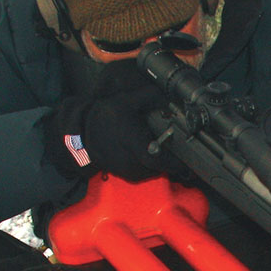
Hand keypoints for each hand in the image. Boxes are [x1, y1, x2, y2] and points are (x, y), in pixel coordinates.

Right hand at [48, 63, 168, 182]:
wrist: (83, 134)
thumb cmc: (104, 117)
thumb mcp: (125, 100)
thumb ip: (149, 96)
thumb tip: (169, 94)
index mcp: (132, 141)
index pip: (156, 158)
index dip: (174, 162)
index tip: (187, 161)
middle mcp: (131, 160)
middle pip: (160, 166)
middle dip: (171, 159)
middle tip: (177, 150)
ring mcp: (129, 170)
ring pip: (154, 171)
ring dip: (161, 161)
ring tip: (161, 149)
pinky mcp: (128, 176)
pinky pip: (146, 173)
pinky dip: (151, 165)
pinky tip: (148, 152)